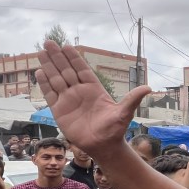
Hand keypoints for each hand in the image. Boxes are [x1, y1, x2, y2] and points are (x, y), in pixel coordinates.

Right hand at [36, 41, 150, 155]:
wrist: (103, 146)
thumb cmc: (114, 129)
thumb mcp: (124, 112)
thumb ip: (133, 99)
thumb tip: (149, 88)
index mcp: (94, 89)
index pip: (81, 69)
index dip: (73, 58)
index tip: (66, 46)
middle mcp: (79, 92)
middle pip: (66, 70)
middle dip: (57, 57)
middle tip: (49, 42)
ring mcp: (68, 100)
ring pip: (56, 79)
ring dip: (49, 66)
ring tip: (41, 52)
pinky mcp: (59, 110)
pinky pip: (50, 94)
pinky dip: (45, 83)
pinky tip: (39, 71)